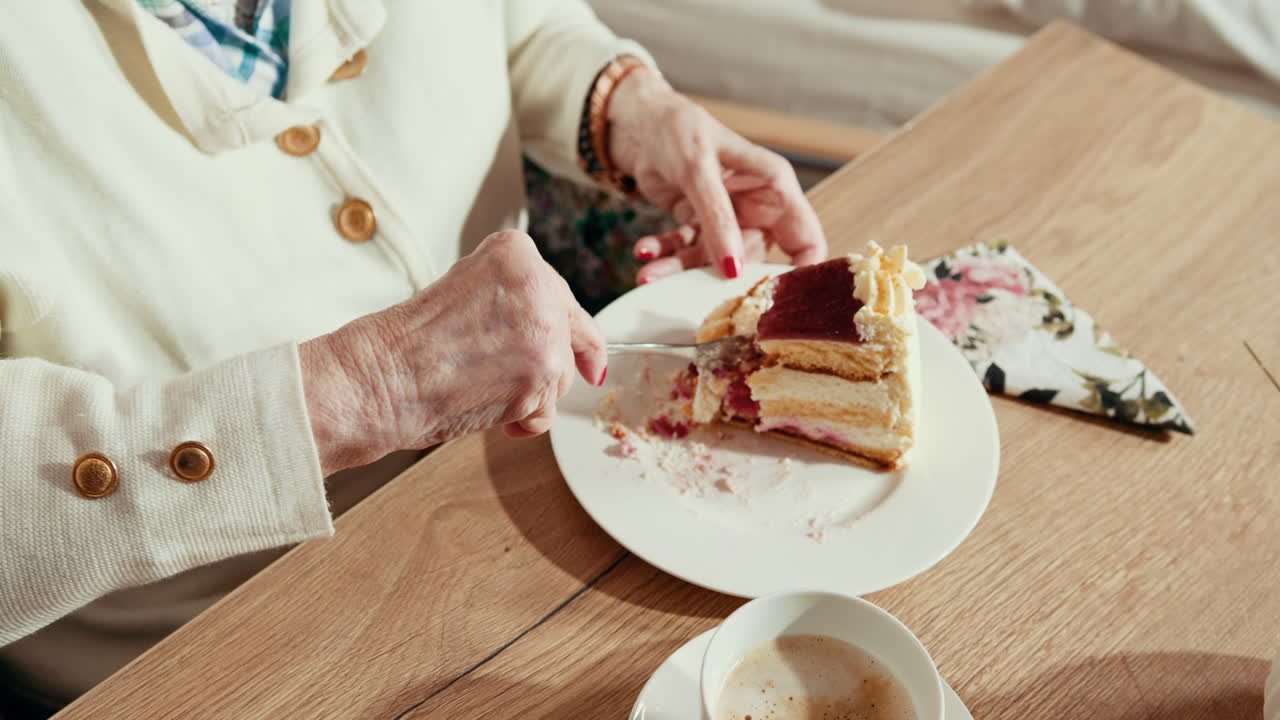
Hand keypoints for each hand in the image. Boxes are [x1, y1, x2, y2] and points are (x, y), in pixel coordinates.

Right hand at [299, 231, 606, 474]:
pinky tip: (490, 408)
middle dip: (545, 366)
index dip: (572, 330)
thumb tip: (564, 332)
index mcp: (516, 253)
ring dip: (530, 395)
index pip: (562, 296)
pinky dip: (524, 420)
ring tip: (482, 387)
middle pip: (569, 338)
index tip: (587, 356)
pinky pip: (548, 410)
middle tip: (506, 378)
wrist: (382, 376)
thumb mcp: (468, 290)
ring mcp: (543, 328)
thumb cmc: (411, 341)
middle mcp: (537, 284)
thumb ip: (514, 299)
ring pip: (560, 376)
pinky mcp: (541, 372)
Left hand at [607, 69, 826, 283]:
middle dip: (718, 276)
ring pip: (712, 260)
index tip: (778, 303)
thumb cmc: (678, 130)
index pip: (806, 240)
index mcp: (775, 187)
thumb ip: (718, 220)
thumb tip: (733, 270)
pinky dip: (664, 254)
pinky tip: (644, 252)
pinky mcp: (699, 225)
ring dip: (679, 268)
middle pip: (752, 261)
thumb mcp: (698, 172)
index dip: (800, 274)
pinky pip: (685, 250)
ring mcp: (728, 220)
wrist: (639, 123)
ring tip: (647, 274)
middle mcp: (756, 207)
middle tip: (687, 291)